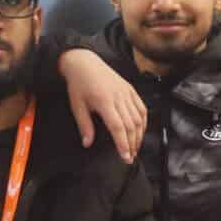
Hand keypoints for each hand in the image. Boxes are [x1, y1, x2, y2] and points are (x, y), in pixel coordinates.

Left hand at [60, 49, 146, 163]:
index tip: (125, 157)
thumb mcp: (77, 106)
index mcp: (104, 101)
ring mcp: (127, 92)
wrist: (84, 63)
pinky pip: (141, 108)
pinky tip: (140, 131)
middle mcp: (119, 97)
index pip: (118, 127)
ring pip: (139, 118)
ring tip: (135, 148)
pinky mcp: (130, 89)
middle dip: (132, 144)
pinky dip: (143, 121)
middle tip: (130, 158)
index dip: (123, 143)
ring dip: (139, 135)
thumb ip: (84, 125)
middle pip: (131, 125)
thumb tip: (87, 144)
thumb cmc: (79, 84)